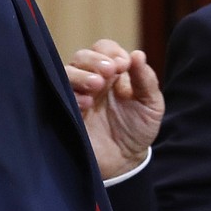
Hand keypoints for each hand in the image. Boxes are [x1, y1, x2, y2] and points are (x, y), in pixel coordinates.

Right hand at [67, 39, 164, 178]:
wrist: (125, 162)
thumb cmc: (138, 129)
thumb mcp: (151, 104)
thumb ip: (146, 80)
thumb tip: (138, 54)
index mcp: (112, 73)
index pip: (104, 49)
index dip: (111, 52)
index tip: (124, 64)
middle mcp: (91, 80)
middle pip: (82, 56)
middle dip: (95, 60)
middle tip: (110, 71)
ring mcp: (77, 95)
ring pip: (67, 72)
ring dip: (81, 74)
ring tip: (97, 85)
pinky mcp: (67, 113)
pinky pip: (59, 97)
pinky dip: (72, 95)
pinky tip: (86, 103)